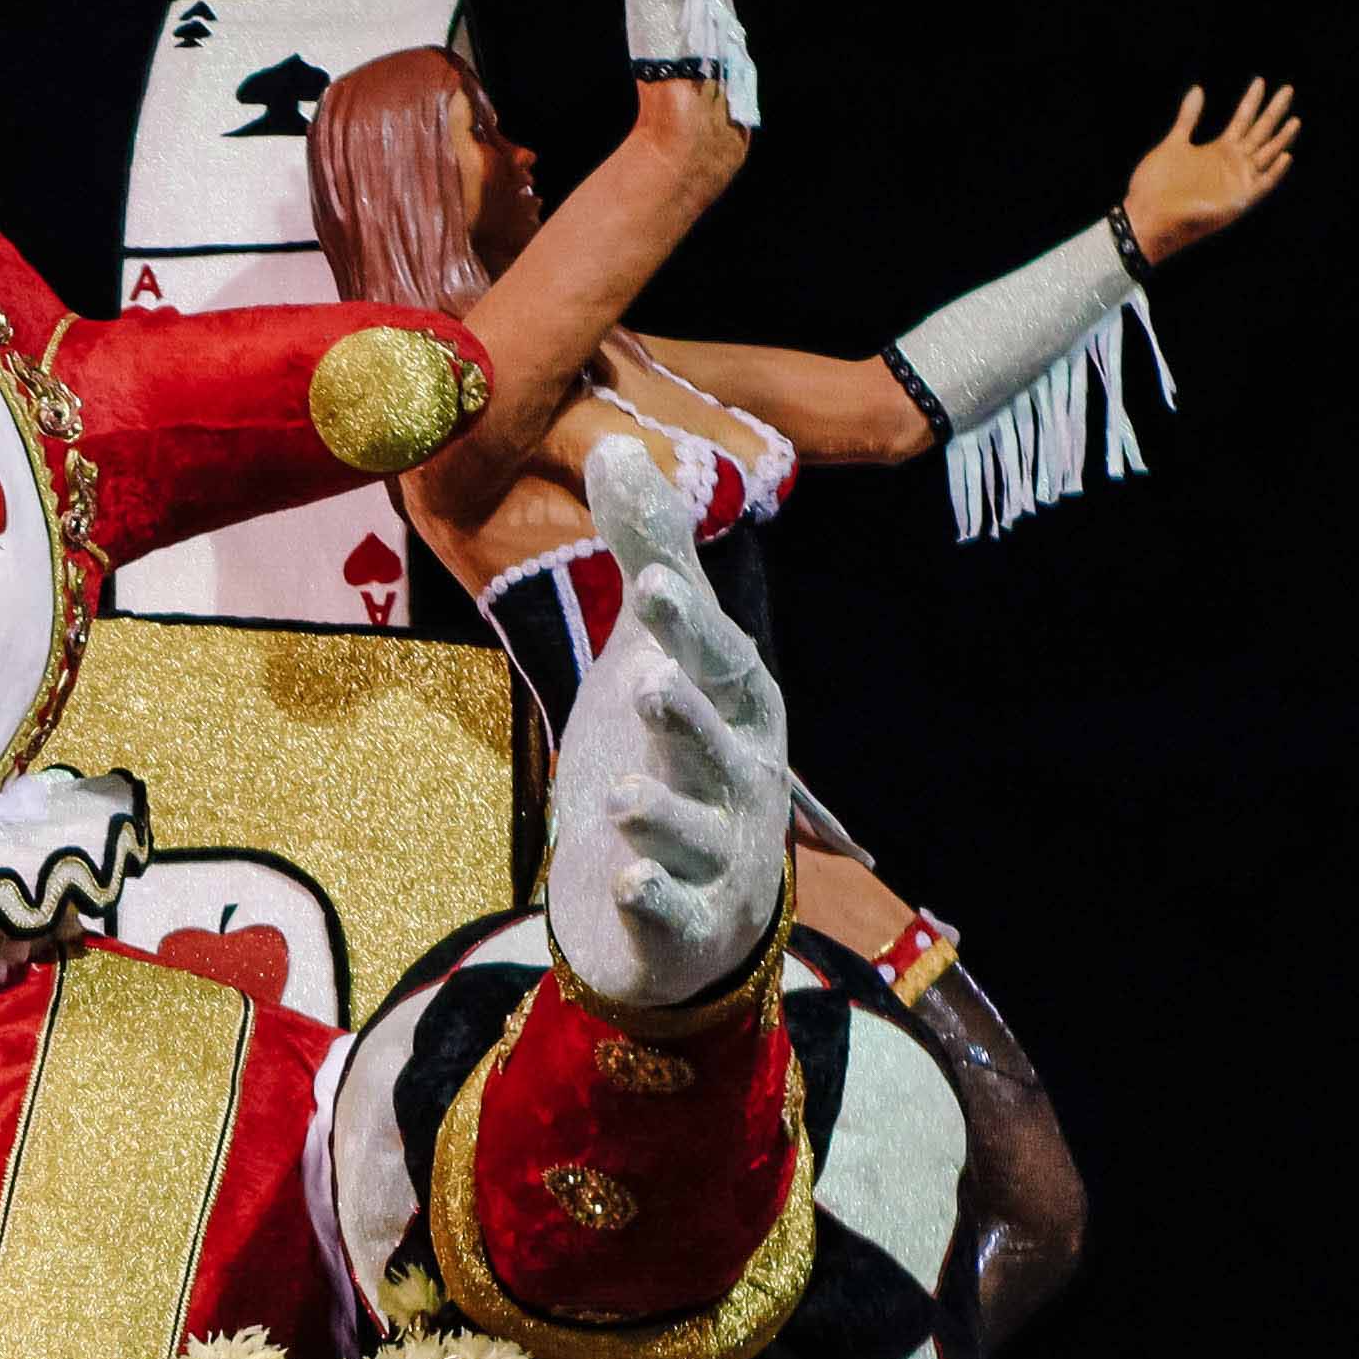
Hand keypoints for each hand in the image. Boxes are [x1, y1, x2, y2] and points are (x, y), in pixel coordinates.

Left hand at [543, 430, 788, 1005]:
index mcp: (737, 701)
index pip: (715, 654)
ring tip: (618, 795)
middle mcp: (740, 772)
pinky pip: (674, 909)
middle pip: (715, 740)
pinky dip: (654, 897)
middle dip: (687, 712)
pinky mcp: (687, 917)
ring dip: (662, 813)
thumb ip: (646, 554)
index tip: (652, 578)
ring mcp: (719, 850)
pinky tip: (623, 881)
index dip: (685, 622)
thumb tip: (618, 441)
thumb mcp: (657, 650)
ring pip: (694, 829)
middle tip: (647, 676)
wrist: (694, 895)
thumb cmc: (676, 750)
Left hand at [1121, 80, 1298, 261]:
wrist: (1148, 217)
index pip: (1243, 119)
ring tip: (1294, 120)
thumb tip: (1198, 89)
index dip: (1251, 100)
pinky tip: (1285, 156)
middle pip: (1261, 131)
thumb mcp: (1173, 144)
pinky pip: (1262, 185)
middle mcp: (1234, 162)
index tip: (1260, 80)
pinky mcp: (1238, 200)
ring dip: (1281, 139)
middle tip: (1287, 89)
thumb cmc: (1156, 184)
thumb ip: (1188, 118)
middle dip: (1274, 111)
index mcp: (1220, 149)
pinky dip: (1274, 172)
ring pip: (1267, 155)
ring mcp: (1238, 181)